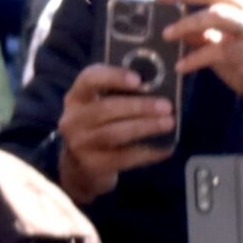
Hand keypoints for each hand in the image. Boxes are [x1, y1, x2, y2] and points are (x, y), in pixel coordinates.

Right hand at [55, 63, 175, 200]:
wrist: (80, 164)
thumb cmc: (99, 124)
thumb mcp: (100, 103)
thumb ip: (121, 92)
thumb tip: (159, 83)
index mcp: (77, 96)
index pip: (89, 79)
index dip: (114, 77)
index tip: (138, 80)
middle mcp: (74, 119)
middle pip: (105, 109)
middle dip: (139, 106)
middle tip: (166, 106)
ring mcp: (81, 144)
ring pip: (115, 134)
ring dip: (145, 127)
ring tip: (169, 123)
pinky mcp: (93, 165)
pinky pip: (124, 158)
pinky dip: (148, 152)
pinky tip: (165, 148)